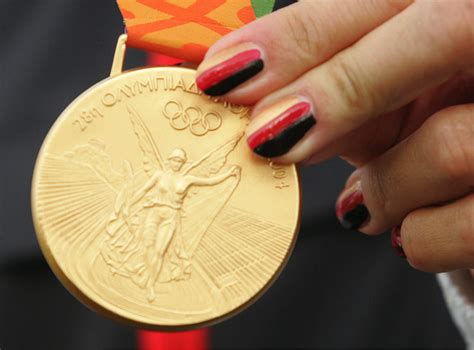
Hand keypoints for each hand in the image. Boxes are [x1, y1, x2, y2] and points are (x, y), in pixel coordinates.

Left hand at [196, 0, 473, 271]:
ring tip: (362, 204)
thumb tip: (260, 105)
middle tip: (266, 137)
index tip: (224, 73)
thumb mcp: (394, 99)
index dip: (299, 34)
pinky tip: (405, 231)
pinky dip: (421, 238)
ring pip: (450, 144)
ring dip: (383, 187)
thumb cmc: (440, 126)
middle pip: (440, 32)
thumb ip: (343, 91)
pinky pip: (469, 226)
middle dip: (337, 90)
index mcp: (463, 11)